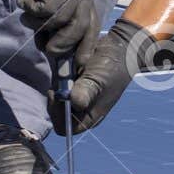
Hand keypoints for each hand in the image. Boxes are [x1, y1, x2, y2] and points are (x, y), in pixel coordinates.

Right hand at [12, 0, 97, 68]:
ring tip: (29, 17)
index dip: (85, 48)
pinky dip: (30, 9)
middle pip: (79, 30)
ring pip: (60, 22)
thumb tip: (50, 45)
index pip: (92, 30)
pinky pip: (44, 10)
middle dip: (62, 45)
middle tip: (46, 48)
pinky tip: (25, 0)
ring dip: (40, 25)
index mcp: (86, 0)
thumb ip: (56, 19)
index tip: (79, 64)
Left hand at [59, 19, 157, 134]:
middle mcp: (80, 107)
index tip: (56, 94)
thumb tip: (72, 102)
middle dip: (57, 94)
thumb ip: (86, 92)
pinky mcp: (71, 81)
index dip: (57, 114)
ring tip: (71, 69)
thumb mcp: (99, 81)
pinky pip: (57, 80)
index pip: (65, 127)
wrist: (118, 46)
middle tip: (62, 79)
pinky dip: (60, 72)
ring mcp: (75, 93)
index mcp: (89, 116)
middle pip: (56, 110)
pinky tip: (70, 63)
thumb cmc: (113, 67)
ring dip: (59, 81)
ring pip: (55, 93)